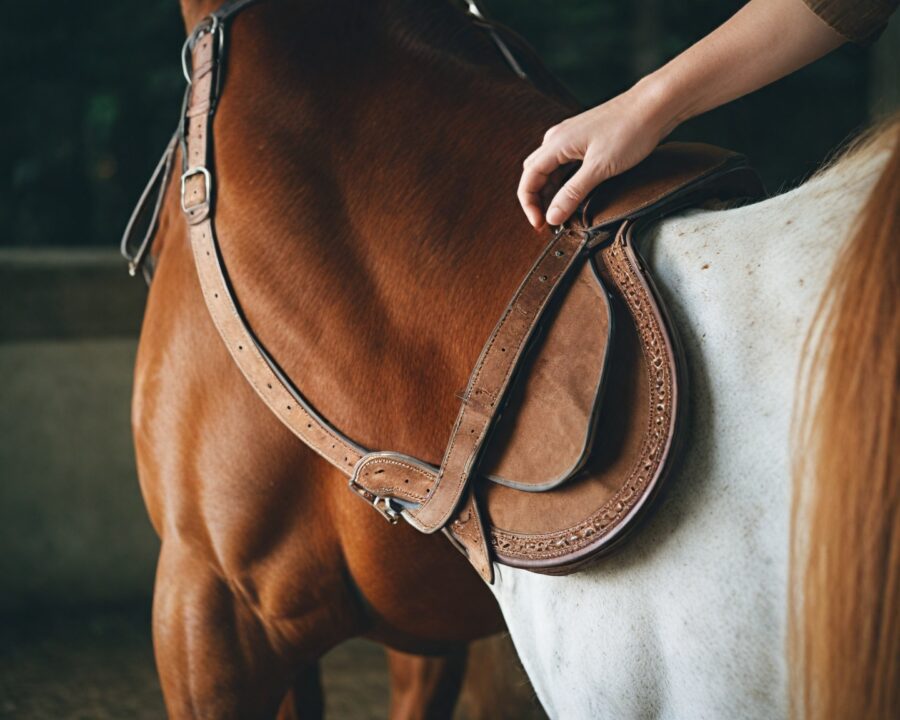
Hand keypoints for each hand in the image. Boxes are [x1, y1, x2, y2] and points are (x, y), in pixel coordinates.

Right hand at [518, 82, 668, 228]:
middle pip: (535, 174)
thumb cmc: (629, 131)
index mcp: (556, 144)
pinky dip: (564, 182)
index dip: (529, 205)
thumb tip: (552, 217)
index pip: (528, 179)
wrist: (654, 106)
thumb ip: (572, 193)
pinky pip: (564, 164)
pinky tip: (575, 194)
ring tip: (562, 213)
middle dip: (537, 200)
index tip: (540, 225)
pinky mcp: (585, 139)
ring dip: (551, 192)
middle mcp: (558, 138)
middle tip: (549, 222)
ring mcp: (571, 137)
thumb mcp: (599, 168)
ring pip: (550, 169)